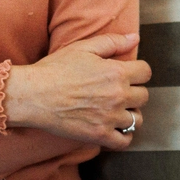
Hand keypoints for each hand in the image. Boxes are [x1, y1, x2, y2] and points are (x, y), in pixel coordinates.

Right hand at [4, 34, 151, 147]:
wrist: (33, 95)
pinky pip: (124, 141)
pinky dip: (123, 136)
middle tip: (118, 92)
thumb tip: (134, 38)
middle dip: (134, 92)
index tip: (128, 74)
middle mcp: (118, 96)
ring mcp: (110, 117)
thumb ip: (112, 42)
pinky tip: (114, 128)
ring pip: (137, 119)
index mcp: (116, 72)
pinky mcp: (99, 135)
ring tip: (115, 110)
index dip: (138, 71)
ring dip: (129, 114)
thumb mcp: (83, 48)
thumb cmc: (55, 69)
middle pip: (144, 96)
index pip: (146, 72)